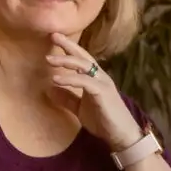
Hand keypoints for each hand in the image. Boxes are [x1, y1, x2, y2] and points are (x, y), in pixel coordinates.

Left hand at [46, 32, 142, 150]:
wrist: (122, 135)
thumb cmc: (104, 121)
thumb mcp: (80, 108)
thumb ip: (67, 98)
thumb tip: (49, 90)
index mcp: (95, 78)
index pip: (81, 59)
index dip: (69, 48)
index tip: (54, 38)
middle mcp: (100, 77)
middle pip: (83, 56)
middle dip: (68, 45)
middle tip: (52, 35)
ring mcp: (103, 83)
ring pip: (84, 65)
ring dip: (66, 60)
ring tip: (49, 59)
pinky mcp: (103, 93)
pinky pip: (84, 81)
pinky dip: (69, 79)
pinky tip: (56, 79)